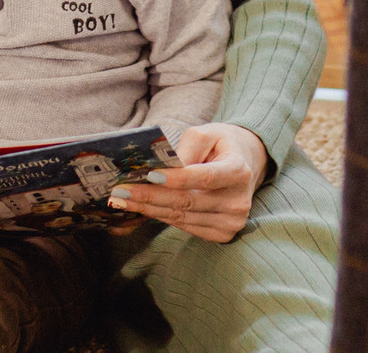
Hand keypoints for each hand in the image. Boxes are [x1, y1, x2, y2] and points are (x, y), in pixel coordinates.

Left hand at [107, 123, 264, 243]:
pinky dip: (162, 217)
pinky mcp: (222, 234)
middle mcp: (239, 201)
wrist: (246, 164)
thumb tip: (162, 170)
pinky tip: (142, 209)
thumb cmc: (222, 145)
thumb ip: (187, 147)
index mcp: (239, 171)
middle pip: (188, 201)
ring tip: (123, 200)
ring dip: (149, 209)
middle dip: (151, 196)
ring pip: (182, 217)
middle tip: (121, 190)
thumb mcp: (207, 133)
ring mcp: (231, 222)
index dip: (177, 178)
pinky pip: (186, 226)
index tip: (149, 175)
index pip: (205, 178)